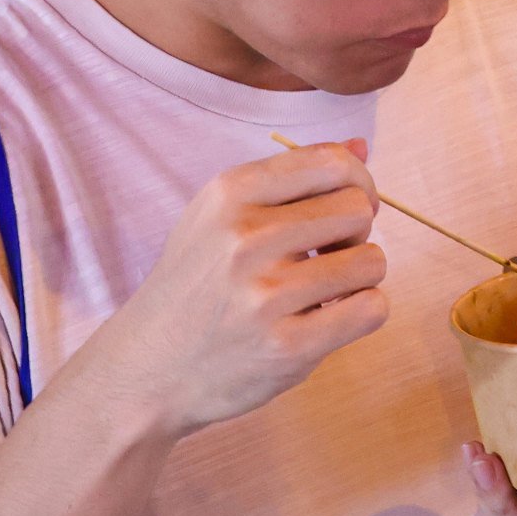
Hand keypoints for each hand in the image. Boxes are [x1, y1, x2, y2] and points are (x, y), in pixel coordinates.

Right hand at [88, 145, 389, 441]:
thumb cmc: (192, 288)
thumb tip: (361, 144)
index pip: (332, 163)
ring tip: (323, 291)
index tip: (344, 209)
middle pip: (357, 209)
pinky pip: (371, 309)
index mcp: (230, 194)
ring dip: (358, 278)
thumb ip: (289, 178)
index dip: (356, 183)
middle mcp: (247, 237)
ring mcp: (267, 294)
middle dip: (354, 232)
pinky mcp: (287, 346)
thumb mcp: (218, 217)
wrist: (145, 370)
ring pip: (371, 261)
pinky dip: (361, 313)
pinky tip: (329, 319)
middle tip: (327, 257)